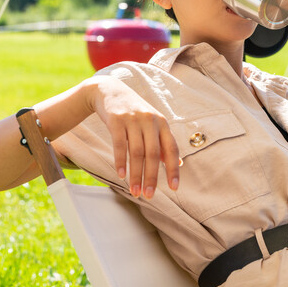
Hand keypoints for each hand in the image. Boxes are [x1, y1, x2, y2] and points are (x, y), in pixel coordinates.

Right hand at [88, 76, 180, 198]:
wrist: (110, 90)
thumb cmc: (134, 112)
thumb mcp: (152, 123)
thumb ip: (163, 142)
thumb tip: (177, 164)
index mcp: (162, 123)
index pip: (171, 149)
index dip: (173, 170)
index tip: (174, 188)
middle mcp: (150, 120)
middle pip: (153, 154)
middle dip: (152, 177)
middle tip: (149, 196)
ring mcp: (133, 119)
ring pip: (137, 152)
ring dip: (135, 175)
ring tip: (135, 191)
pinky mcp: (116, 120)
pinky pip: (119, 144)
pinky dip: (121, 161)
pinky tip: (121, 175)